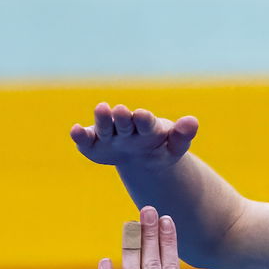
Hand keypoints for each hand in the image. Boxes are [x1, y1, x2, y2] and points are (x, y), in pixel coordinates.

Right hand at [71, 103, 198, 170]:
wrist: (143, 159)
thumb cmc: (160, 149)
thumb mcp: (174, 147)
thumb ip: (182, 136)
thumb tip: (193, 121)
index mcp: (147, 126)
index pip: (146, 122)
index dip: (143, 119)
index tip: (142, 115)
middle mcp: (126, 127)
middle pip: (123, 122)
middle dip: (121, 117)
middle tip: (119, 110)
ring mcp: (109, 135)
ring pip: (105, 127)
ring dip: (102, 119)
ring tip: (101, 109)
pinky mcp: (93, 145)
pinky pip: (85, 140)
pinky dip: (80, 136)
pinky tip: (75, 131)